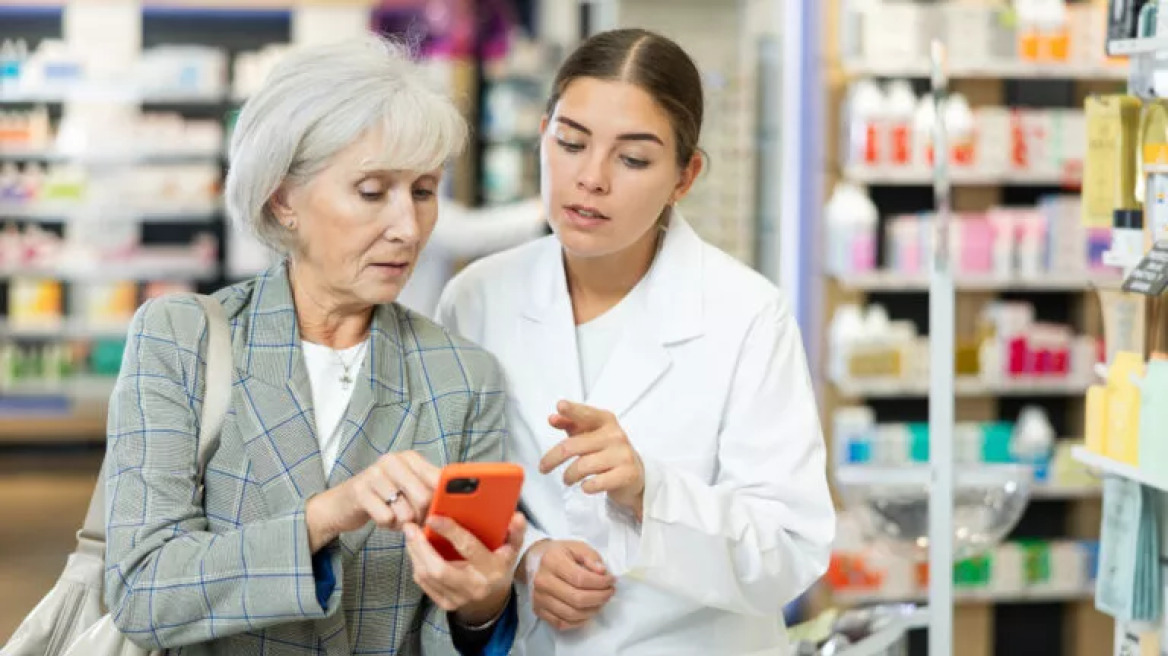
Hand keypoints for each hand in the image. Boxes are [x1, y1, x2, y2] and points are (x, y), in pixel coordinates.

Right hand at [305, 451, 438, 551]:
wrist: (342, 504)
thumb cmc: (383, 498)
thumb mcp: (408, 489)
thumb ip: (430, 491)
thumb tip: (456, 505)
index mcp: (410, 458)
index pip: (439, 479)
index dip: (442, 501)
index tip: (438, 513)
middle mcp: (393, 460)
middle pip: (424, 497)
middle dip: (422, 517)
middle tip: (414, 521)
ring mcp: (375, 473)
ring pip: (405, 512)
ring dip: (403, 523)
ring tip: (395, 517)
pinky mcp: (360, 490)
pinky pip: (386, 518)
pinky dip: (387, 525)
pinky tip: (381, 518)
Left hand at [404, 512, 525, 624]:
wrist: (493, 598)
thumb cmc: (499, 564)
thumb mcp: (512, 548)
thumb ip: (515, 531)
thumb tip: (516, 516)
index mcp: (492, 569)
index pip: (468, 548)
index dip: (449, 531)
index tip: (432, 517)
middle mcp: (474, 587)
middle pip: (438, 569)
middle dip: (420, 546)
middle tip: (410, 526)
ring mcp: (458, 599)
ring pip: (426, 576)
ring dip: (414, 553)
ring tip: (410, 534)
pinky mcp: (445, 604)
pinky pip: (423, 583)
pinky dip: (416, 563)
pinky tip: (415, 550)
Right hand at [523, 539, 614, 630]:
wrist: (539, 562)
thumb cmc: (562, 554)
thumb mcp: (578, 547)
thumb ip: (592, 557)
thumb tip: (602, 572)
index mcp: (552, 561)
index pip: (581, 578)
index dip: (600, 583)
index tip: (611, 581)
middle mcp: (542, 581)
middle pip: (577, 599)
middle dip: (599, 598)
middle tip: (609, 592)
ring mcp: (539, 598)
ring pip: (571, 614)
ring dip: (592, 610)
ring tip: (600, 601)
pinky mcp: (538, 610)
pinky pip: (561, 624)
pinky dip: (579, 621)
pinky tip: (587, 610)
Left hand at [541, 401, 645, 515]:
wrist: (633, 474)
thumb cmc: (605, 450)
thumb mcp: (588, 434)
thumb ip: (570, 424)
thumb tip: (553, 418)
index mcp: (605, 420)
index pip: (586, 414)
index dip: (572, 410)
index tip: (560, 406)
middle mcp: (615, 434)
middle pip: (572, 446)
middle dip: (552, 459)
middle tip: (543, 468)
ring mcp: (623, 454)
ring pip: (582, 466)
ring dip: (569, 476)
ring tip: (567, 479)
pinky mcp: (627, 474)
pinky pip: (597, 482)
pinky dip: (586, 487)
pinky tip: (586, 486)